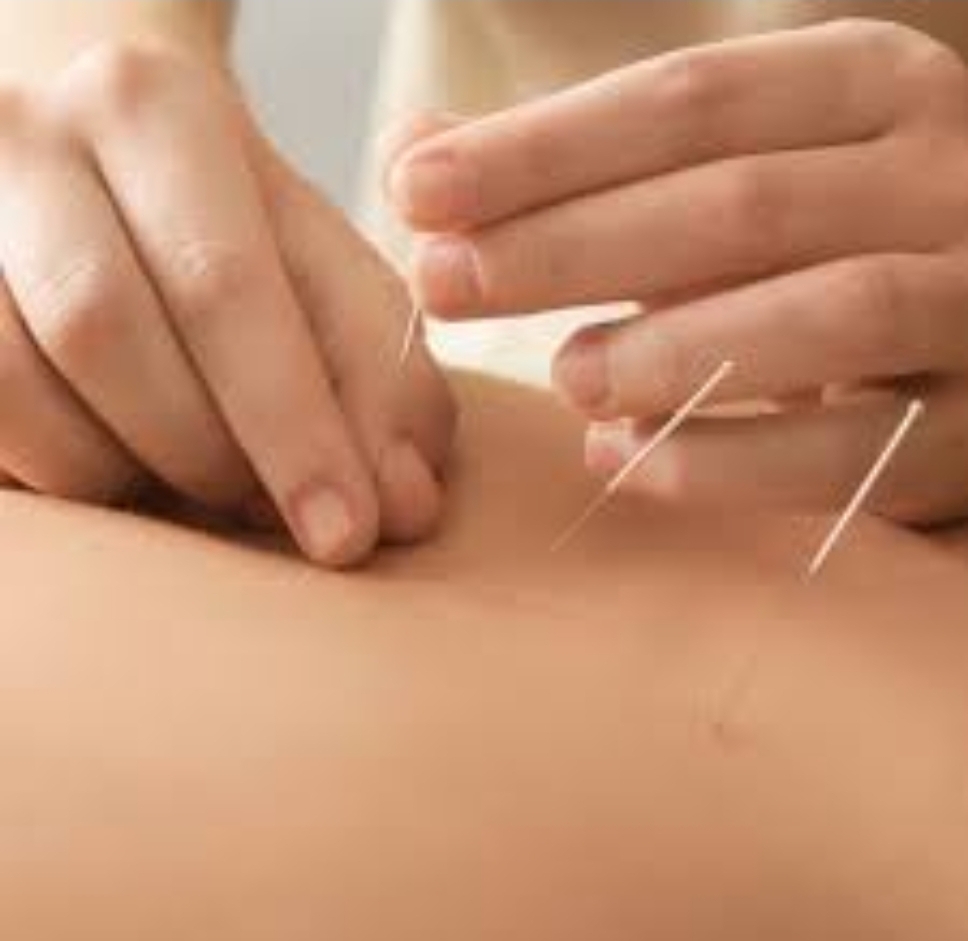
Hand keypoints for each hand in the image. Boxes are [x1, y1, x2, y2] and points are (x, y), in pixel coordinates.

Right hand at [0, 40, 455, 565]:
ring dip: (129, 470)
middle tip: (270, 509)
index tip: (347, 537)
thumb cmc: (241, 240)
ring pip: (18, 386)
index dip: (293, 429)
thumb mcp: (330, 283)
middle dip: (209, 453)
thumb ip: (383, 381)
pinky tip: (127, 465)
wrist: (108, 178)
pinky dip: (65, 471)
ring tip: (200, 482)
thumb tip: (406, 506)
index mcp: (158, 113)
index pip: (225, 284)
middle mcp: (29, 137)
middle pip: (105, 328)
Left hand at [389, 19, 967, 523]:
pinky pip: (854, 452)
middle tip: (444, 283)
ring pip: (824, 314)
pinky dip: (726, 462)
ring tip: (562, 377)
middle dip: (571, 245)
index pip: (688, 99)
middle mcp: (946, 178)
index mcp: (872, 89)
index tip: (416, 190)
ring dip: (667, 351)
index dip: (544, 147)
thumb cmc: (821, 245)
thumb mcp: (724, 173)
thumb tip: (414, 150)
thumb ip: (579, 166)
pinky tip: (621, 461)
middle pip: (739, 202)